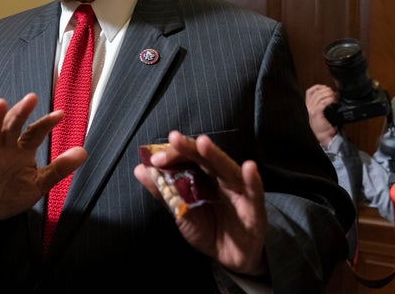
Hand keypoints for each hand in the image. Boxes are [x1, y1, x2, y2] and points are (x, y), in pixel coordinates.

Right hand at [0, 93, 86, 224]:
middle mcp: (3, 150)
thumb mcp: (39, 183)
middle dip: (20, 113)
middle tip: (31, 98)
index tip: (61, 114)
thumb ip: (59, 168)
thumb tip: (84, 151)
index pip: (34, 133)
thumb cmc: (12, 192)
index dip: (46, 124)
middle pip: (11, 127)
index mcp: (20, 150)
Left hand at [134, 131, 266, 276]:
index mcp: (202, 176)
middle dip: (189, 148)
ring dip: (215, 155)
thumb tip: (139, 170)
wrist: (230, 257)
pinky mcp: (254, 208)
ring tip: (202, 143)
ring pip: (227, 169)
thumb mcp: (181, 211)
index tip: (154, 158)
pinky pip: (254, 192)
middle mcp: (220, 178)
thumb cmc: (207, 228)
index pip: (187, 158)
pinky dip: (252, 180)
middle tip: (173, 138)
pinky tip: (249, 167)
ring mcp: (238, 191)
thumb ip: (163, 191)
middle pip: (204, 158)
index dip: (172, 155)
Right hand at [305, 84, 338, 146]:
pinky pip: (322, 103)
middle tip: (333, 93)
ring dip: (329, 94)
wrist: (325, 137)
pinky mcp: (316, 114)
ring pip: (319, 96)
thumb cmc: (326, 126)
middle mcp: (309, 108)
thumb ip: (324, 105)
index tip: (326, 87)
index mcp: (310, 107)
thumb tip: (333, 96)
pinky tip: (334, 101)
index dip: (317, 87)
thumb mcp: (323, 114)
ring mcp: (312, 111)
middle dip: (325, 90)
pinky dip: (329, 100)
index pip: (309, 92)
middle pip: (315, 92)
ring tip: (335, 97)